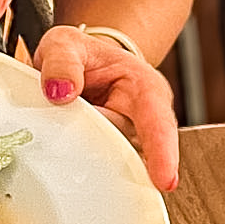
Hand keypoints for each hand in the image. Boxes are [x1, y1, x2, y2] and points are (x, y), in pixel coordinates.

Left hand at [30, 26, 178, 191]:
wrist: (78, 67)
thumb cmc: (80, 56)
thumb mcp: (64, 44)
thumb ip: (61, 62)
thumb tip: (60, 91)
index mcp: (145, 89)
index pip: (158, 122)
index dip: (162, 151)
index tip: (164, 180)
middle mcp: (143, 122)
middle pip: (126, 149)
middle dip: (96, 145)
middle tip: (67, 125)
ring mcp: (126, 143)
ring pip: (109, 163)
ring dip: (83, 154)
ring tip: (64, 128)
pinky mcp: (110, 158)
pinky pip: (95, 170)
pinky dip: (77, 164)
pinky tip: (64, 154)